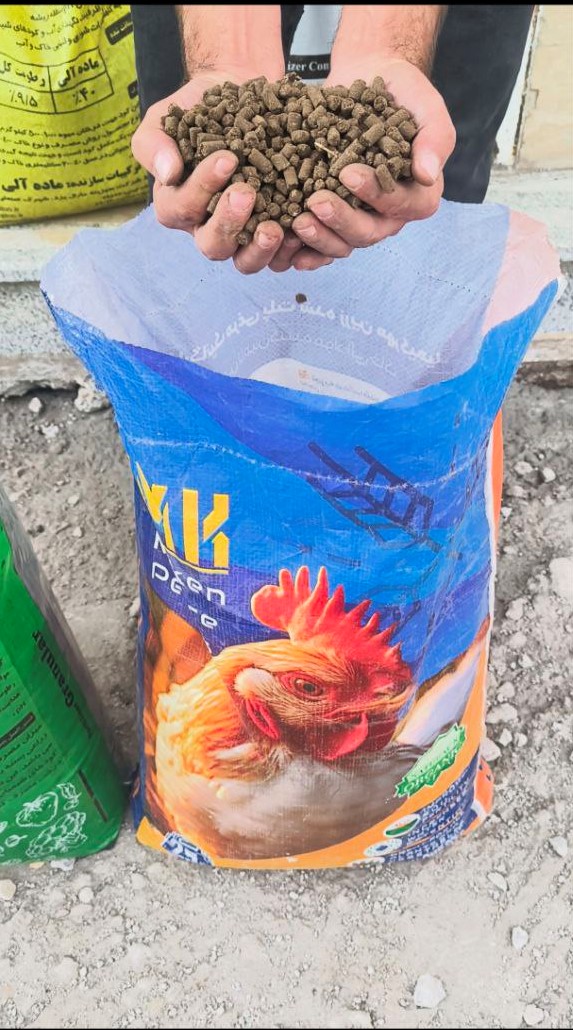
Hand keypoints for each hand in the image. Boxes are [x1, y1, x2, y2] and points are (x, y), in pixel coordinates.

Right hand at [131, 71, 284, 274]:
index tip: (227, 158)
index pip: (181, 210)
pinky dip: (291, 248)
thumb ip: (154, 143)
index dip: (201, 189)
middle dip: (229, 223)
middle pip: (213, 246)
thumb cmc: (198, 107)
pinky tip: (302, 228)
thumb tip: (168, 173)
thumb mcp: (165, 117)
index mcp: (179, 204)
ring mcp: (244, 233)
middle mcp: (209, 226)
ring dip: (259, 249)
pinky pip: (281, 255)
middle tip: (246, 193)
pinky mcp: (274, 229)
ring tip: (275, 228)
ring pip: (246, 261)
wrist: (240, 90)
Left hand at [282, 57, 454, 268]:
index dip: (376, 195)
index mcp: (418, 195)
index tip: (348, 173)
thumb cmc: (402, 94)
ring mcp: (360, 219)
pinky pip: (321, 243)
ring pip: (343, 243)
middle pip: (368, 232)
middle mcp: (390, 215)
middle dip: (341, 220)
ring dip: (320, 237)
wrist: (368, 81)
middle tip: (314, 202)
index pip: (401, 205)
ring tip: (297, 222)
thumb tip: (428, 174)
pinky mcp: (334, 217)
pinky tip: (288, 247)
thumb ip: (434, 137)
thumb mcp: (424, 105)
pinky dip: (305, 248)